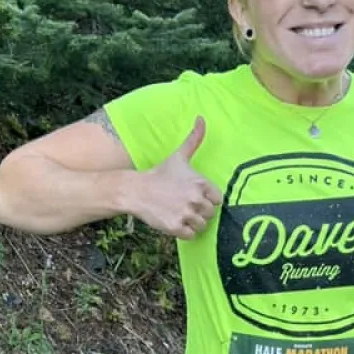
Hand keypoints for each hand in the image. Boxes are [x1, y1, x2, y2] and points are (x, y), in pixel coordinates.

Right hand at [134, 117, 222, 239]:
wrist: (136, 190)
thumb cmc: (160, 173)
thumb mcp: (179, 156)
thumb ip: (194, 139)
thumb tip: (202, 118)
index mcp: (200, 183)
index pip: (217, 199)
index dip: (207, 199)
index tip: (194, 195)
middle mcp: (195, 199)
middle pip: (210, 213)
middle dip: (199, 211)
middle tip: (184, 204)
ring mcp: (185, 214)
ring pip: (202, 226)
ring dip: (192, 222)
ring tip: (179, 212)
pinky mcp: (176, 227)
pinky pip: (191, 235)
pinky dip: (185, 232)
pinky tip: (174, 221)